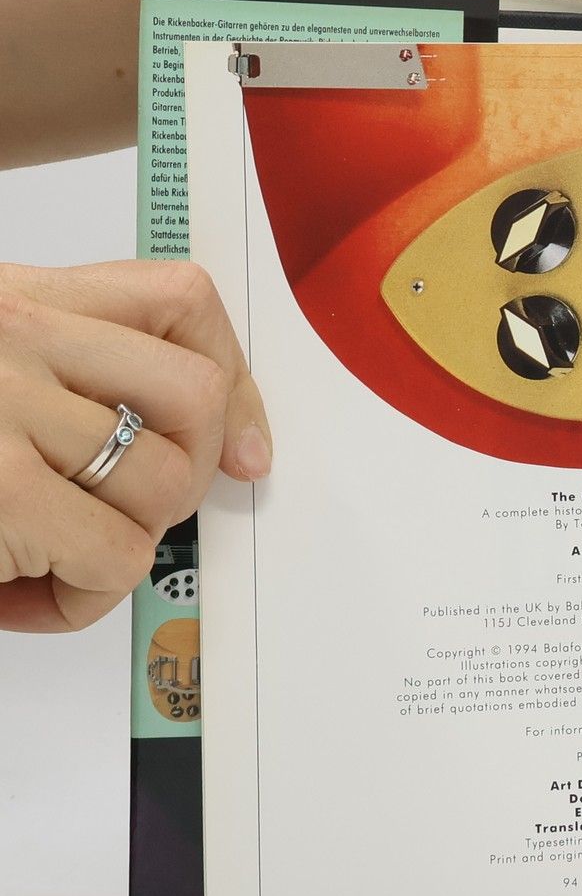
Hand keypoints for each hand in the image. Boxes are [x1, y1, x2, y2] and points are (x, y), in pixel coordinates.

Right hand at [0, 262, 270, 631]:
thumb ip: (62, 380)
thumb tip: (209, 445)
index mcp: (8, 296)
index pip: (176, 300)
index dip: (233, 380)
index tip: (244, 446)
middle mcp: (9, 333)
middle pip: (193, 398)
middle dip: (182, 475)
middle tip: (121, 517)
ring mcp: (1, 405)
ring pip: (162, 483)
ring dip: (117, 547)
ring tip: (44, 564)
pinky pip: (114, 556)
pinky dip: (79, 599)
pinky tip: (15, 597)